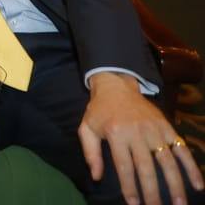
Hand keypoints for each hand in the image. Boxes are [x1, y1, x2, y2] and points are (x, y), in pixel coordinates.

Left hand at [79, 72, 203, 204]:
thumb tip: (96, 177)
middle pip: (147, 167)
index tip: (135, 204)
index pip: (125, 166)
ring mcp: (154, 130)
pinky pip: (181, 148)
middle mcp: (137, 133)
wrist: (116, 85)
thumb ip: (90, 153)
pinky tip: (198, 184)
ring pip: (167, 160)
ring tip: (179, 203)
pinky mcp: (167, 127)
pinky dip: (191, 166)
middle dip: (153, 191)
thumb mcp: (86, 128)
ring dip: (175, 184)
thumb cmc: (100, 111)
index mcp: (116, 134)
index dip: (130, 187)